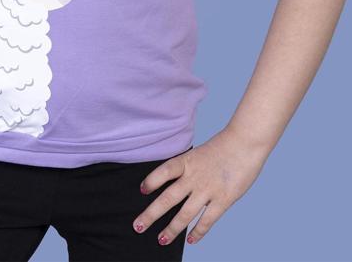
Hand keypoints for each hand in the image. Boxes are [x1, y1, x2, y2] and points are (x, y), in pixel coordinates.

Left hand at [132, 127, 268, 246]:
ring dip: (171, 229)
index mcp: (187, 161)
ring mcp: (208, 189)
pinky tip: (190, 240)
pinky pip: (207, 220)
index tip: (142, 190)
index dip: (152, 181)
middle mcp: (194, 176)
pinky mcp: (223, 200)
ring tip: (161, 240)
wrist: (246, 142)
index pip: (164, 171)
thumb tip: (179, 183)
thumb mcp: (200, 153)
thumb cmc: (224, 146)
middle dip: (151, 214)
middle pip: (168, 198)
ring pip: (185, 214)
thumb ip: (190, 169)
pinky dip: (198, 232)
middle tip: (138, 226)